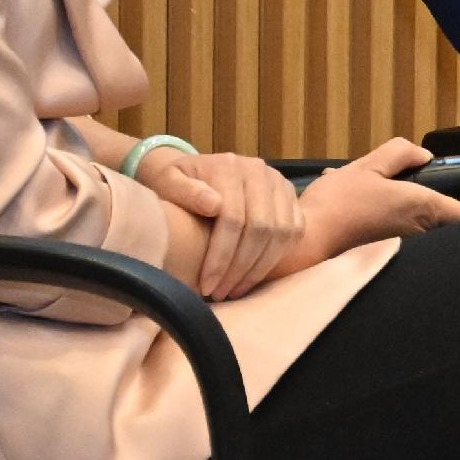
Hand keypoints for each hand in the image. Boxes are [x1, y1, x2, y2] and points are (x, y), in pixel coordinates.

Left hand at [135, 148, 309, 301]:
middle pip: (261, 228)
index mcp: (229, 166)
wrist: (189, 170)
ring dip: (259, 268)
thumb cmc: (172, 181)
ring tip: (235, 289)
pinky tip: (253, 275)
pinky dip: (277, 257)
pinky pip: (294, 232)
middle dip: (240, 268)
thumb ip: (184, 191)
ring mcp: (278, 183)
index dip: (222, 257)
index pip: (234, 218)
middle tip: (221, 293)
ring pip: (281, 233)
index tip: (207, 284)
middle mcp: (260, 171)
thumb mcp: (165, 180)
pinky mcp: (290, 196)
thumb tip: (213, 205)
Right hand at [273, 138, 459, 277]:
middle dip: (430, 203)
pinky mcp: (386, 255)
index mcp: (423, 206)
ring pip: (419, 227)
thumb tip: (423, 155)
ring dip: (404, 211)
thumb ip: (399, 154)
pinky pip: (398, 235)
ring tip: (373, 198)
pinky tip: (359, 211)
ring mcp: (405, 247)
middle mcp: (420, 231)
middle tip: (404, 189)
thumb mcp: (367, 167)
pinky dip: (385, 222)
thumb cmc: (337, 204)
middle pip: (443, 220)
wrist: (305, 242)